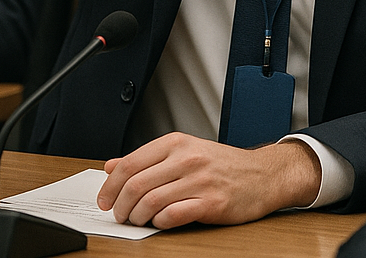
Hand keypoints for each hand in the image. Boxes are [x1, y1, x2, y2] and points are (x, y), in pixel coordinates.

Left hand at [97, 133, 321, 228]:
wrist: (261, 175)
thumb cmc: (222, 164)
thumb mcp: (183, 152)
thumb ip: (146, 159)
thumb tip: (110, 166)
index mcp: (176, 143)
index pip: (130, 163)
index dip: (110, 186)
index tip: (104, 200)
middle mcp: (187, 158)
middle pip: (136, 185)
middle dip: (120, 206)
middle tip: (119, 215)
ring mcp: (200, 180)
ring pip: (151, 202)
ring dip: (137, 218)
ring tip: (138, 221)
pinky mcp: (211, 203)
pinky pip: (173, 216)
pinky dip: (160, 222)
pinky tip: (161, 222)